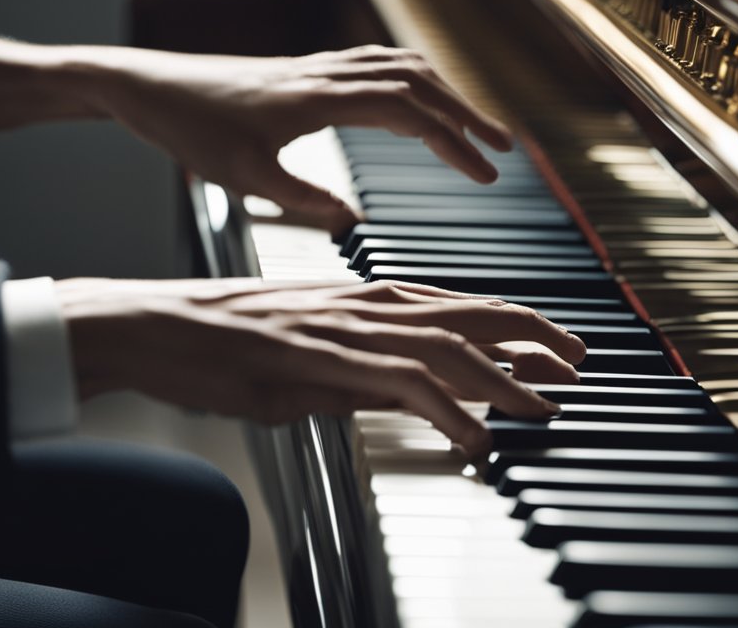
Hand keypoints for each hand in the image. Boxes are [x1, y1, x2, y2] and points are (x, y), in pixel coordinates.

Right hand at [58, 278, 585, 456]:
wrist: (160, 326)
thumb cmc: (223, 340)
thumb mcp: (308, 356)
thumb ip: (362, 373)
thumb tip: (408, 397)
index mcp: (365, 300)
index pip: (459, 306)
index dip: (514, 324)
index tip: (554, 346)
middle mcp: (367, 305)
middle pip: (471, 314)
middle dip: (533, 337)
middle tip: (578, 360)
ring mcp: (347, 328)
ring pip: (448, 345)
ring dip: (505, 376)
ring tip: (546, 401)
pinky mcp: (322, 358)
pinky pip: (400, 383)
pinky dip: (447, 408)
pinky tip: (476, 437)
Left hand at [90, 44, 513, 230]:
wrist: (143, 84)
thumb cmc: (186, 127)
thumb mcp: (241, 175)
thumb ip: (301, 197)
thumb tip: (353, 219)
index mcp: (319, 99)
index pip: (409, 113)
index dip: (454, 143)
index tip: (486, 175)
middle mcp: (325, 74)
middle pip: (419, 83)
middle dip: (466, 114)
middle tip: (505, 149)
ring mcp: (316, 67)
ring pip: (399, 67)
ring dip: (443, 92)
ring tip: (472, 124)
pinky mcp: (304, 71)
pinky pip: (374, 64)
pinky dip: (410, 79)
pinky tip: (412, 97)